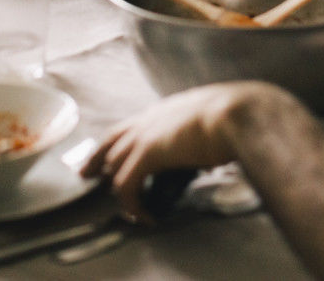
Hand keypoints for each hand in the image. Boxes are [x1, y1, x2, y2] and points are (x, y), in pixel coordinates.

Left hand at [81, 83, 267, 219]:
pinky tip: (145, 215)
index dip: (120, 140)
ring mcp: (146, 134)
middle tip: (87, 172)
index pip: (133, 124)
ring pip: (115, 163)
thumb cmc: (236, 115)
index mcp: (166, 108)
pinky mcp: (147, 153)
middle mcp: (151, 118)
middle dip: (97, 157)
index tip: (112, 151)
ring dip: (118, 186)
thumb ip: (205, 135)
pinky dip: (132, 203)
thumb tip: (210, 156)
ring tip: (125, 207)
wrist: (237, 114)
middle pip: (112, 139)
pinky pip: (127, 184)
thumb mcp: (215, 120)